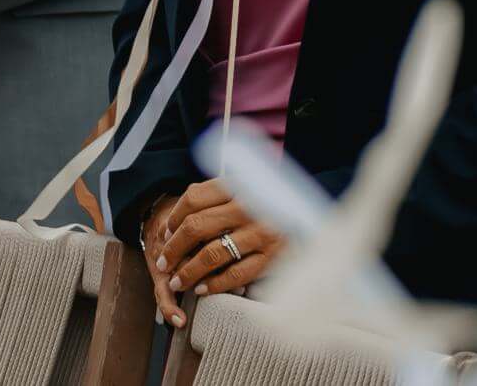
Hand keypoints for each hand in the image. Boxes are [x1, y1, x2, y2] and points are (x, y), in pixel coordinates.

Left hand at [144, 182, 283, 325]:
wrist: (313, 217)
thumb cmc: (268, 206)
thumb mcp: (243, 190)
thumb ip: (212, 197)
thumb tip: (172, 225)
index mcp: (237, 186)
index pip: (193, 199)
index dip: (173, 217)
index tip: (165, 233)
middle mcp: (248, 208)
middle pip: (196, 227)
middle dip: (174, 248)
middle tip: (163, 263)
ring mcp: (261, 233)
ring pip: (212, 254)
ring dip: (189, 271)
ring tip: (177, 282)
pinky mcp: (273, 257)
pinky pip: (236, 274)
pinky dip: (215, 284)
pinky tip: (203, 289)